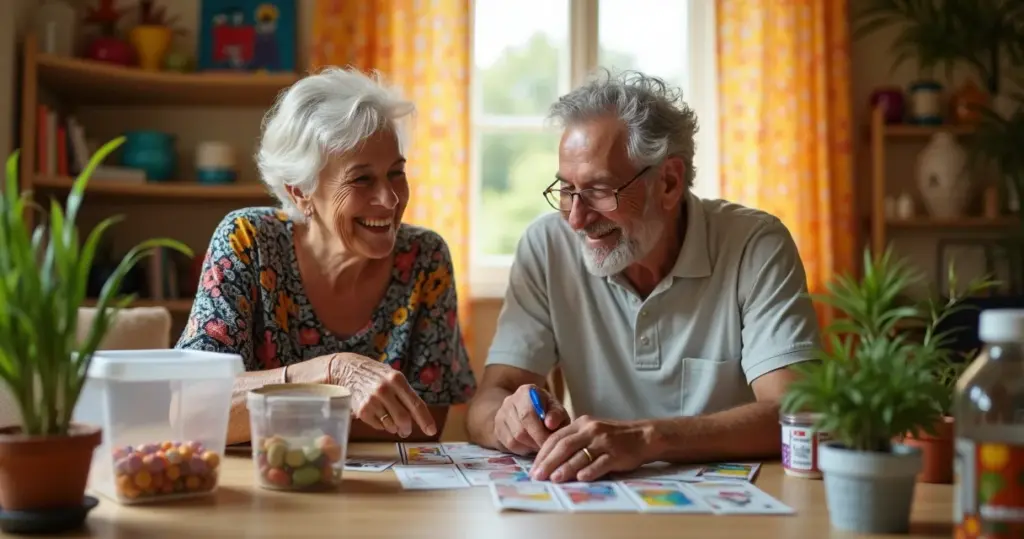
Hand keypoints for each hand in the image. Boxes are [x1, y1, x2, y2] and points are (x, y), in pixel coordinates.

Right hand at [329, 353, 435, 437]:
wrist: (347, 369)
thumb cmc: (374, 374)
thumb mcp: (392, 376)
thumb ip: (405, 393)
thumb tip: (419, 415)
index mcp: (397, 379)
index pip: (416, 404)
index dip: (425, 420)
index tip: (431, 431)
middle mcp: (385, 390)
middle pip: (404, 419)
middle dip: (407, 428)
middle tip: (406, 431)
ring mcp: (372, 400)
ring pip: (391, 425)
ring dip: (393, 427)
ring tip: (389, 420)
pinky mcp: (362, 410)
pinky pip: (378, 426)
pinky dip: (381, 425)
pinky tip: (377, 415)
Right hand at [493, 384, 568, 455]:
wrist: (527, 411)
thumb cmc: (547, 411)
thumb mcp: (557, 410)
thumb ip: (557, 415)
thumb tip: (550, 424)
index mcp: (526, 392)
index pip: (528, 414)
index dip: (540, 432)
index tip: (550, 441)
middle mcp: (509, 401)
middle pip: (520, 430)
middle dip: (536, 442)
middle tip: (546, 446)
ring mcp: (501, 415)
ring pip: (513, 440)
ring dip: (529, 447)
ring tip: (539, 445)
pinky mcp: (497, 429)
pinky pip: (508, 445)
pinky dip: (522, 449)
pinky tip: (530, 446)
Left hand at [530, 415, 648, 482]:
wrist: (643, 436)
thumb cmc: (613, 437)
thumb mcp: (591, 432)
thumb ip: (573, 441)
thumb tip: (550, 460)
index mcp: (581, 424)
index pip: (556, 437)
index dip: (543, 453)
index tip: (534, 467)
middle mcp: (590, 430)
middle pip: (564, 446)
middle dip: (549, 462)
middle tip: (538, 476)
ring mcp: (604, 442)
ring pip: (580, 455)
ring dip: (565, 468)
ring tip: (554, 479)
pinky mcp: (616, 454)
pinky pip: (600, 463)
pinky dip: (589, 471)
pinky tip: (580, 479)